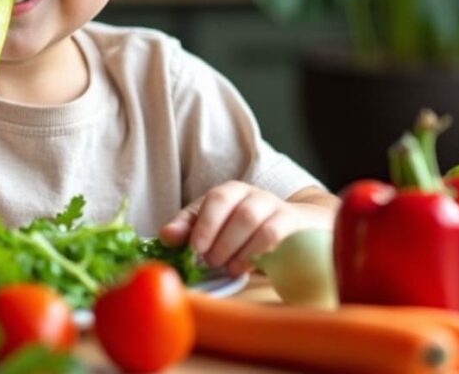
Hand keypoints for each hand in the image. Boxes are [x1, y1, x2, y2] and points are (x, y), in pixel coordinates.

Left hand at [158, 181, 334, 276]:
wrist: (293, 231)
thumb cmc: (243, 230)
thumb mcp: (214, 227)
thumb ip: (188, 229)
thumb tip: (165, 236)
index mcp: (230, 192)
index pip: (216, 199)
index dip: (204, 224)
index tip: (194, 248)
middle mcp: (252, 195)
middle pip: (235, 211)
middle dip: (219, 240)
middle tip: (208, 262)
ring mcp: (274, 207)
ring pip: (252, 220)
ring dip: (235, 247)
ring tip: (225, 266)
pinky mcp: (291, 223)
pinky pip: (273, 233)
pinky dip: (254, 252)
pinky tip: (243, 267)